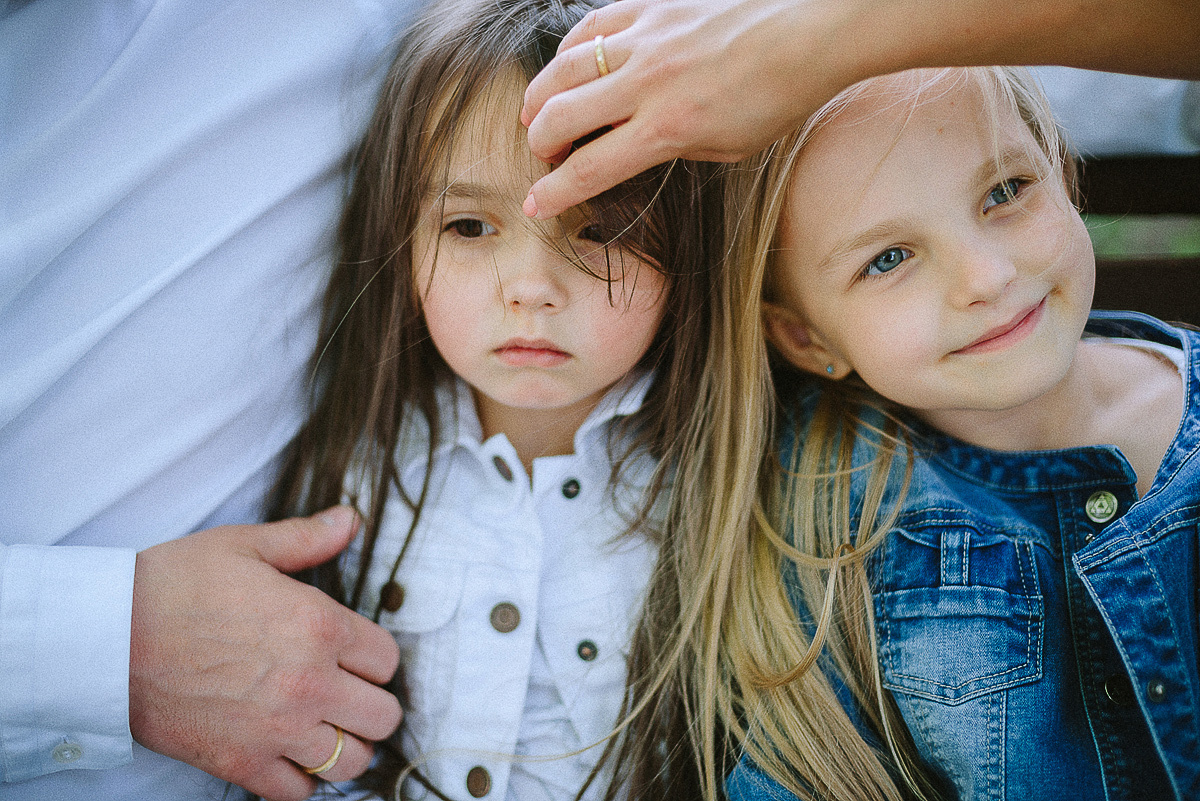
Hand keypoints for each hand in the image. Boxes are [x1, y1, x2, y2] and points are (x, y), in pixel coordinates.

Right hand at [129, 507, 401, 800]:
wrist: (107, 637)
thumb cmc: (174, 586)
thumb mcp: (246, 546)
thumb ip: (308, 538)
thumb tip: (351, 519)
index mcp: (320, 626)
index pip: (388, 660)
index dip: (374, 657)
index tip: (353, 656)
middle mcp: (310, 682)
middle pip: (384, 716)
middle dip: (371, 704)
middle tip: (346, 694)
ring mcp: (277, 728)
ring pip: (352, 761)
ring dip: (345, 746)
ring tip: (325, 728)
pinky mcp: (241, 762)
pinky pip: (299, 793)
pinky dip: (301, 780)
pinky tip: (288, 755)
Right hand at [521, 0, 854, 218]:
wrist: (809, 34)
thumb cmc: (776, 97)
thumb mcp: (723, 146)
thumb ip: (670, 147)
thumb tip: (626, 142)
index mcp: (668, 129)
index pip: (590, 169)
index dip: (554, 192)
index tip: (536, 204)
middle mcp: (647, 83)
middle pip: (561, 118)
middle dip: (540, 145)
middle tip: (542, 156)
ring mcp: (645, 39)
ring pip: (563, 69)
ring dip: (540, 98)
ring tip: (536, 115)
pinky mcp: (649, 7)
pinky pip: (590, 28)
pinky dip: (569, 52)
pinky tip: (567, 65)